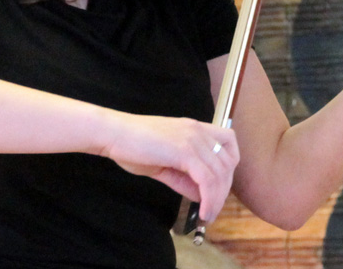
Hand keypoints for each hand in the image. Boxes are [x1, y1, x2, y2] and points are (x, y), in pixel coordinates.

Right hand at [98, 113, 238, 222]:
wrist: (114, 134)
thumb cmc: (133, 146)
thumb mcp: (164, 163)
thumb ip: (184, 177)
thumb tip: (201, 195)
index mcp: (194, 128)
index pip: (229, 143)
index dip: (229, 167)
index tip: (218, 187)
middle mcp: (198, 130)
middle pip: (228, 161)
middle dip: (224, 189)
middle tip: (213, 208)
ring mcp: (192, 139)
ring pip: (219, 173)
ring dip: (217, 199)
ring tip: (207, 214)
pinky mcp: (184, 151)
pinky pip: (206, 179)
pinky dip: (209, 198)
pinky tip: (202, 210)